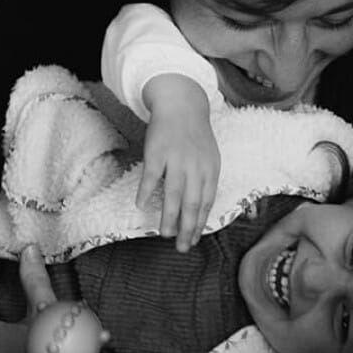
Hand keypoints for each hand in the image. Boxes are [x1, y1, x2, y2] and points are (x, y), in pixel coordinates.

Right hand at [138, 73, 219, 253]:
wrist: (182, 105)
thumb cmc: (194, 137)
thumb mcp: (209, 158)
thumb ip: (205, 181)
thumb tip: (199, 211)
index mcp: (210, 169)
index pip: (206, 202)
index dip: (199, 223)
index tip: (192, 240)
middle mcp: (195, 166)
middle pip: (192, 203)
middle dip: (187, 228)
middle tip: (181, 247)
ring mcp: (176, 159)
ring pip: (173, 194)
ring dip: (169, 217)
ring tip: (164, 234)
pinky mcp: (158, 152)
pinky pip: (151, 176)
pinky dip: (146, 192)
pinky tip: (142, 206)